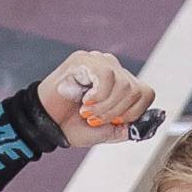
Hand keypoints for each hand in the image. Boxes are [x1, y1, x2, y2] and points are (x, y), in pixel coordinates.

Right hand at [38, 51, 157, 147]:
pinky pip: (107, 76)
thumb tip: (145, 126)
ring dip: (104, 106)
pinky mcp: (85, 59)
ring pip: (123, 85)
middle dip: (116, 112)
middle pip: (135, 91)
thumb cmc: (71, 125)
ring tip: (86, 110)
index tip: (114, 122)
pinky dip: (98, 95)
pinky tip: (84, 100)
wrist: (46, 123)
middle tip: (94, 118)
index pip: (145, 93)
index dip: (134, 112)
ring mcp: (100, 61)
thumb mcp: (105, 132)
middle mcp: (114, 69)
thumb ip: (126, 129)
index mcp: (121, 85)